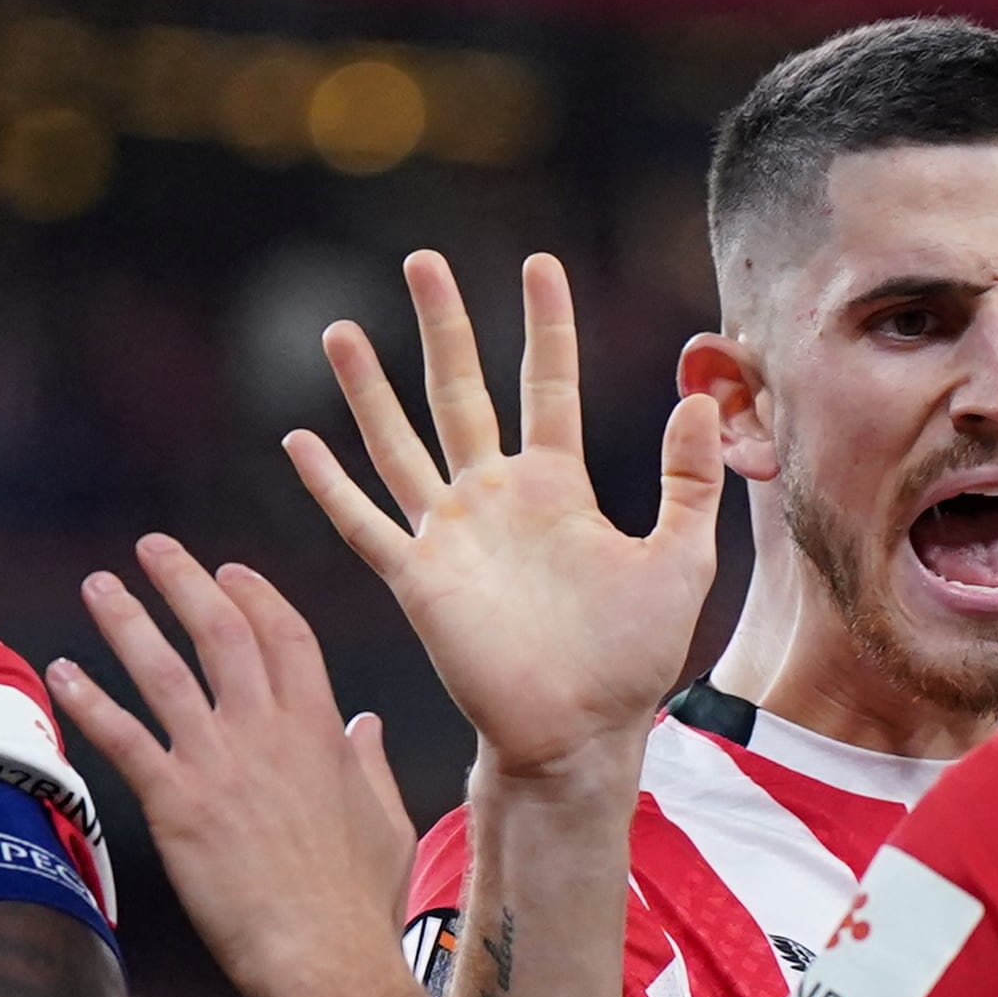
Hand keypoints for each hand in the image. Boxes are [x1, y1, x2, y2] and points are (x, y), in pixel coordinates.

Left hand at [48, 539, 416, 996]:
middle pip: (219, 631)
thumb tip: (366, 723)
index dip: (254, 597)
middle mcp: (267, 731)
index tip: (228, 573)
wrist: (326, 958)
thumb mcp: (384, 820)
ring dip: (126, 620)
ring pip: (163, 670)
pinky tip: (61, 671)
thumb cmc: (360, 903)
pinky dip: (89, 700)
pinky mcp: (177, 804)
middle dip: (183, 581)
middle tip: (152, 548)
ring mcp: (219, 764)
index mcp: (320, 730)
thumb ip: (370, 764)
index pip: (285, 636)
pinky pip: (124, 738)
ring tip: (98, 586)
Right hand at [287, 251, 722, 785]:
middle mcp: (496, 499)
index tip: (538, 263)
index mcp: (557, 488)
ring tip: (339, 330)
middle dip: (442, 327)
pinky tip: (299, 441)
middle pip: (460, 392)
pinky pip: (364, 523)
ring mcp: (452, 536)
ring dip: (369, 388)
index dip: (545, 325)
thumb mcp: (680, 559)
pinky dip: (330, 485)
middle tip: (422, 262)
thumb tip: (698, 398)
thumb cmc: (632, 659)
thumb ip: (687, 480)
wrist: (580, 734)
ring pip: (399, 443)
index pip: (547, 384)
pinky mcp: (418, 580)